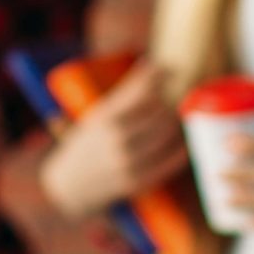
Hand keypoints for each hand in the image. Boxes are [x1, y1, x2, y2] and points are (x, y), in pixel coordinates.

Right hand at [38, 62, 186, 216]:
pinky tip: (184, 142)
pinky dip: (180, 149)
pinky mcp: (137, 181)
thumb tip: (149, 64)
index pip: (139, 89)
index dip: (158, 75)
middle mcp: (116, 137)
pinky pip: (168, 162)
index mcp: (104, 117)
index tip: (168, 68)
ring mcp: (128, 160)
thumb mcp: (95, 117)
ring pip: (166, 134)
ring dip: (177, 121)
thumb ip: (123, 95)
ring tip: (181, 114)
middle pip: (159, 110)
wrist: (69, 188)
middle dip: (171, 98)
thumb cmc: (85, 146)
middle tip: (180, 91)